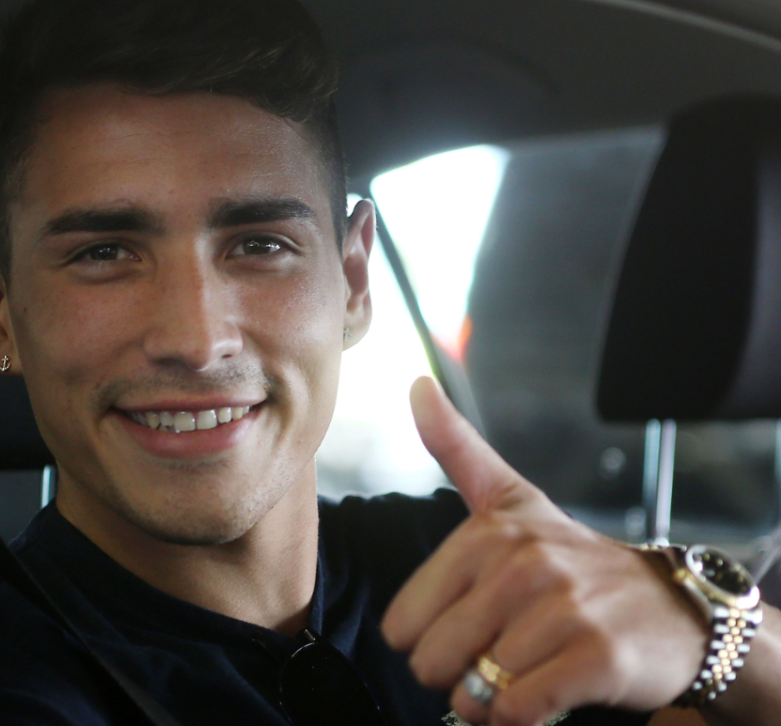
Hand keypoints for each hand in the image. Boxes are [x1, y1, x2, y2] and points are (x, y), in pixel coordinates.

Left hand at [380, 376, 706, 725]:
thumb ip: (458, 449)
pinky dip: (520, 717)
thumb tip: (417, 386)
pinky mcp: (597, 657)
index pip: (405, 621)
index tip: (461, 629)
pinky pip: (520, 711)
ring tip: (522, 673)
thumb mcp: (515, 498)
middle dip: (456, 673)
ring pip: (477, 689)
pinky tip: (541, 695)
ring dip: (491, 700)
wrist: (673, 607)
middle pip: (433, 659)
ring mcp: (563, 609)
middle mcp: (523, 564)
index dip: (425, 640)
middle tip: (493, 657)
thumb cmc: (575, 560)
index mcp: (489, 532)